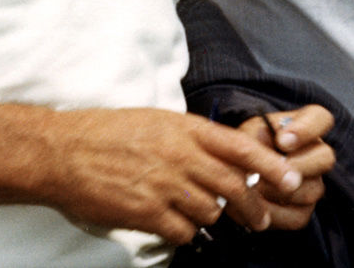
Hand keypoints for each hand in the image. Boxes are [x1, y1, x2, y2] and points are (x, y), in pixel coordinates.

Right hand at [42, 107, 305, 245]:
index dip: (272, 165)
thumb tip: (226, 155)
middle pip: (234, 186)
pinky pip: (183, 231)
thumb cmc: (109, 133)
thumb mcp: (159, 121)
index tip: (291, 178)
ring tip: (209, 217)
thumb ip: (193, 138)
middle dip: (255, 206)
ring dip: (215, 218)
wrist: (62, 152)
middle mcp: (181, 156)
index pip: (243, 147)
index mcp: (187, 129)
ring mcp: (164, 186)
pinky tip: (178, 226)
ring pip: (211, 211)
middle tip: (262, 218)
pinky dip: (187, 232)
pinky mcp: (145, 213)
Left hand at [235, 106, 335, 230]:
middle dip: (295, 167)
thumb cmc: (242, 149)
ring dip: (277, 192)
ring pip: (311, 190)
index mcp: (305, 126)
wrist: (233, 175)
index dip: (306, 130)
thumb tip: (264, 150)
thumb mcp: (245, 134)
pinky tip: (252, 206)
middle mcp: (316, 153)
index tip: (282, 140)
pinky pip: (297, 217)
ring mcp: (313, 184)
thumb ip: (255, 138)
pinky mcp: (303, 211)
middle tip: (267, 171)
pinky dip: (272, 213)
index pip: (321, 119)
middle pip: (325, 158)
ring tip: (250, 188)